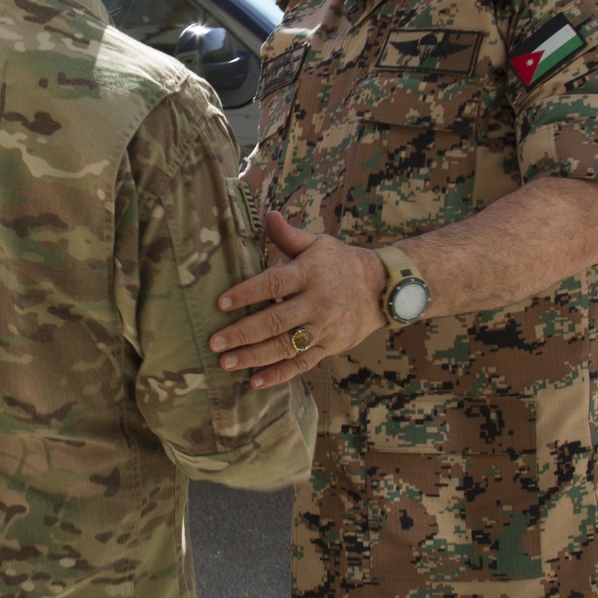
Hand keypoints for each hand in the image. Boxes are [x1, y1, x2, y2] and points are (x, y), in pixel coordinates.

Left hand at [209, 211, 384, 387]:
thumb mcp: (319, 243)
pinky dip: (279, 375)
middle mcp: (316, 303)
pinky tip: (255, 382)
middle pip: (276, 320)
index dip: (247, 293)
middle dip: (243, 333)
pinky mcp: (329, 347)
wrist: (382, 289)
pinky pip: (302, 364)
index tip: (221, 303)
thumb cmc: (341, 263)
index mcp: (310, 274)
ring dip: (254, 356)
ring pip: (286, 346)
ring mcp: (323, 329)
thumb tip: (268, 215)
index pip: (274, 284)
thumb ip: (289, 235)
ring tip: (226, 363)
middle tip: (215, 342)